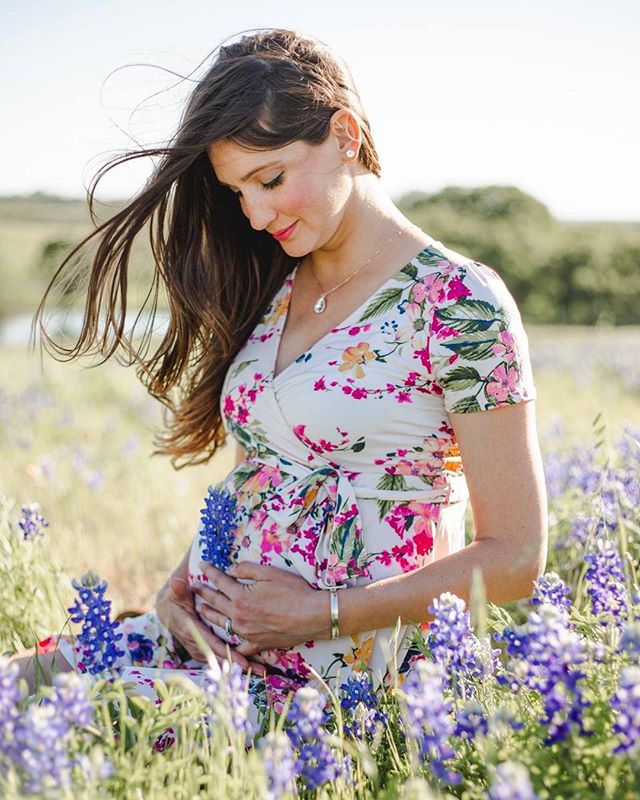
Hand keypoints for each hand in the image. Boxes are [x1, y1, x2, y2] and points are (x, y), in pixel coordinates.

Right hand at [155, 574, 267, 676]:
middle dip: (235, 664)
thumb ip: (178, 589)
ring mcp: (198, 647)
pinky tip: (248, 665)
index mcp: (189, 628)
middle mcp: (194, 642)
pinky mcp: (203, 648)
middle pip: (216, 657)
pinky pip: (217, 657)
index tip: (242, 661)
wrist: (167, 610)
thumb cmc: (174, 598)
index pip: (209, 643)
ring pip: (218, 660)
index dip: (225, 653)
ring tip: (256, 670)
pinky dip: (231, 662)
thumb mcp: (175, 593)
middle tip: (255, 669)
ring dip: (235, 665)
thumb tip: (176, 583)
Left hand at [193, 562, 328, 655]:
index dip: (210, 572)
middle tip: (194, 587)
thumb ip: (247, 569)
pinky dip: (231, 645)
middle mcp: (239, 616)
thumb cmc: (293, 591)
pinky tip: (225, 642)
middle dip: (203, 593)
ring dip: (210, 615)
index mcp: (241, 597)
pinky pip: (239, 647)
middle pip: (216, 602)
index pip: (220, 581)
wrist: (312, 616)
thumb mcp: (269, 573)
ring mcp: (247, 632)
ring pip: (221, 624)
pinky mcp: (257, 644)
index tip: (201, 566)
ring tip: (202, 610)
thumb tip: (232, 569)